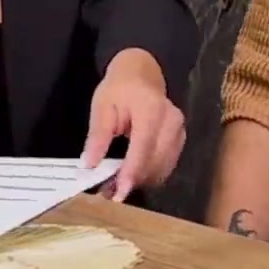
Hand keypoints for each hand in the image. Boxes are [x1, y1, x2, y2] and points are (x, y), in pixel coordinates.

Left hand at [81, 49, 184, 201]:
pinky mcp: (180, 140)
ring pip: (162, 168)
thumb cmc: (119, 88)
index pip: (143, 148)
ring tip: (115, 188)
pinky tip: (130, 178)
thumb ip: (98, 137)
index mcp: (151, 110)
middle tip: (108, 194)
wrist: (141, 74)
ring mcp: (180, 131)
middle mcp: (171, 122)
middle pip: (155, 162)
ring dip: (140, 182)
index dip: (130, 174)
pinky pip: (166, 165)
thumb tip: (88, 165)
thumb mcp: (102, 106)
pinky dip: (148, 176)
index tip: (117, 195)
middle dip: (132, 182)